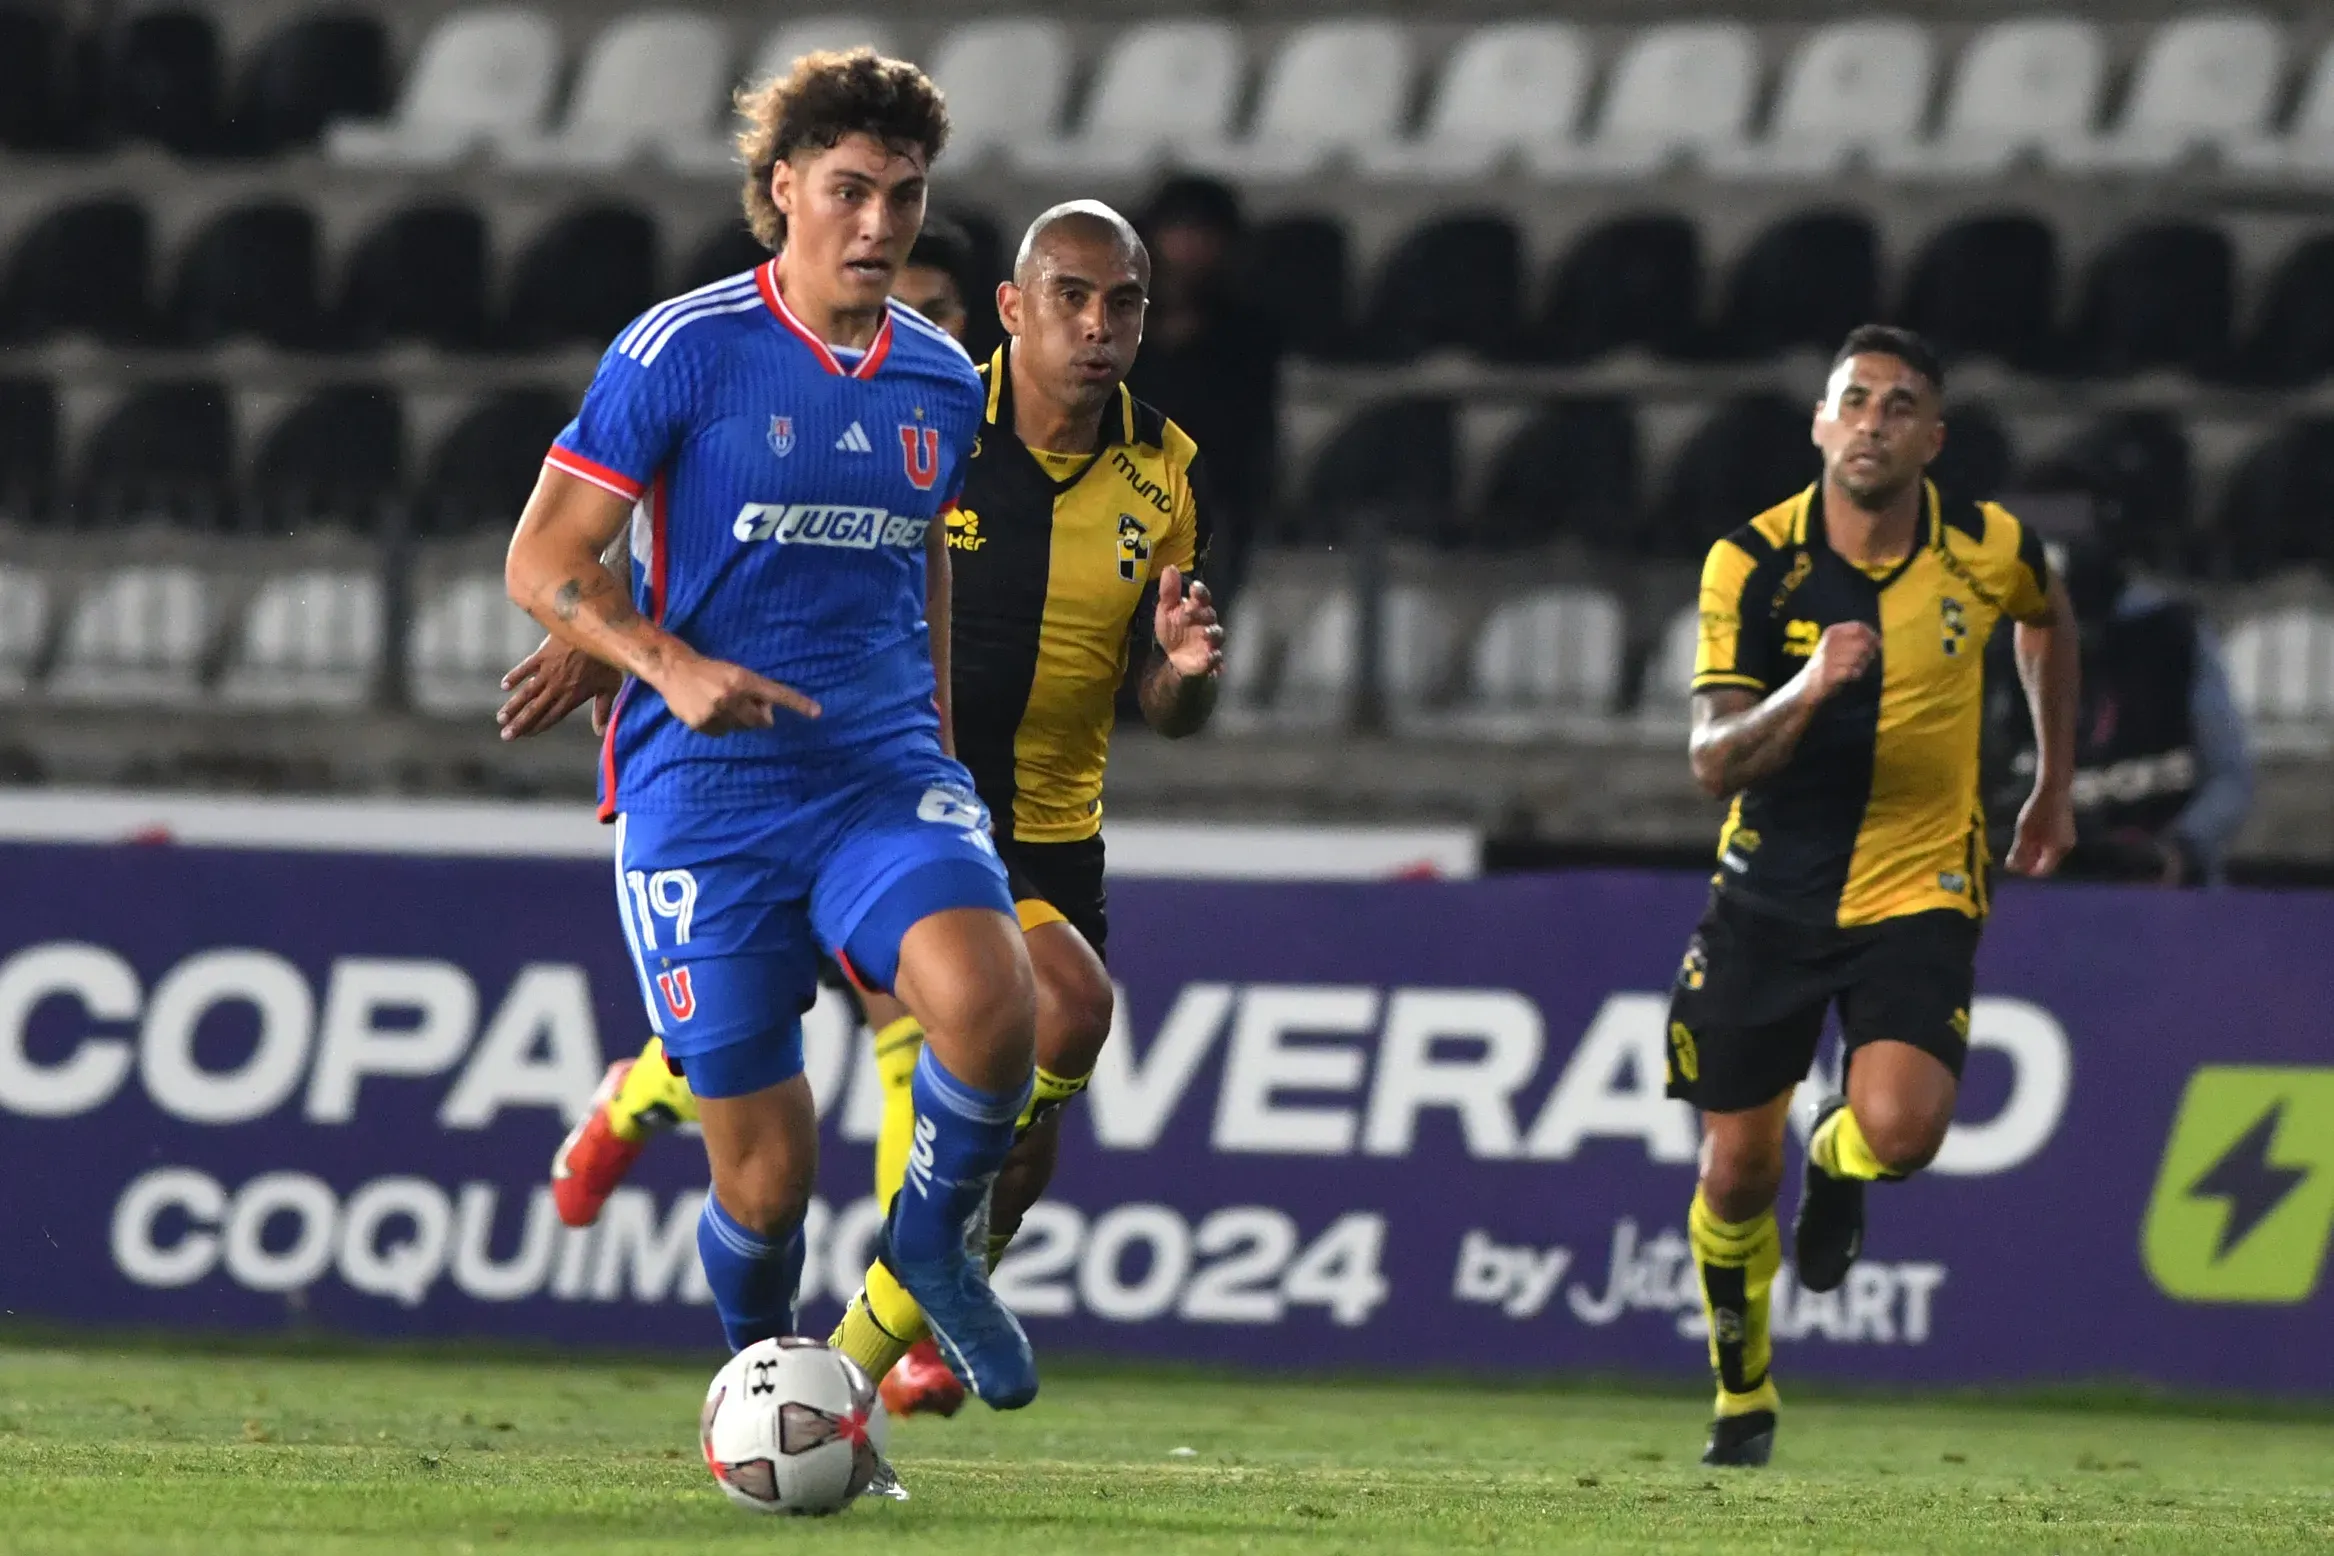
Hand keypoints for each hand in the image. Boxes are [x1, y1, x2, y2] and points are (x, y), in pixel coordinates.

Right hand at [498, 636, 624, 739]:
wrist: (600, 632)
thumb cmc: (608, 661)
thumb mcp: (610, 688)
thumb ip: (602, 711)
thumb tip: (600, 733)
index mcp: (572, 697)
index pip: (551, 717)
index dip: (538, 727)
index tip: (525, 735)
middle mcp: (557, 687)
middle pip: (535, 709)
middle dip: (519, 724)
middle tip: (505, 736)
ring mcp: (548, 671)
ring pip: (526, 692)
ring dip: (513, 706)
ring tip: (501, 718)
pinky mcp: (543, 654)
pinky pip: (525, 667)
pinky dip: (514, 676)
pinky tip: (504, 686)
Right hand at [654, 651, 820, 734]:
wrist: (675, 670)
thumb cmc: (712, 670)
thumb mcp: (736, 673)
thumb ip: (753, 691)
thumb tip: (768, 715)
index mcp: (743, 680)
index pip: (776, 693)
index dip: (797, 704)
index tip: (817, 713)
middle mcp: (731, 697)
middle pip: (760, 721)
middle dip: (759, 716)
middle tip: (749, 706)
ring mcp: (715, 712)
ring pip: (741, 729)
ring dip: (739, 721)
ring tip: (722, 705)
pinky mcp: (702, 724)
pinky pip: (723, 733)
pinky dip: (721, 726)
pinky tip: (709, 712)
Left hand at [1153, 564, 1223, 680]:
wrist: (1174, 659)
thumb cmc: (1174, 630)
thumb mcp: (1167, 610)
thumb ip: (1169, 591)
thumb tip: (1170, 567)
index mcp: (1197, 609)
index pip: (1202, 597)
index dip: (1200, 592)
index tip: (1194, 587)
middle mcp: (1207, 623)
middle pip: (1210, 615)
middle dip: (1202, 612)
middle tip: (1190, 611)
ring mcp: (1210, 641)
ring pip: (1217, 635)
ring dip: (1213, 633)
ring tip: (1206, 633)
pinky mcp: (1210, 659)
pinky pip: (1215, 658)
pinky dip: (1214, 658)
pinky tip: (1209, 657)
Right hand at [1798, 622, 1879, 702]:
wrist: (1806, 686)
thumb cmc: (1828, 664)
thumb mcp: (1836, 645)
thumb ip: (1855, 639)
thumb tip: (1879, 640)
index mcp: (1831, 632)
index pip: (1859, 627)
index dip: (1872, 635)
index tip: (1878, 645)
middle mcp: (1829, 642)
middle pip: (1862, 643)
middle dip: (1869, 653)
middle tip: (1864, 662)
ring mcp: (1828, 658)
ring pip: (1860, 657)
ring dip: (1862, 665)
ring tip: (1855, 670)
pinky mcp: (1830, 673)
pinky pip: (1854, 671)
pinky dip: (1856, 674)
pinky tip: (1850, 677)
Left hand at [2007, 783, 2075, 877]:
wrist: (2054, 788)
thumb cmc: (2038, 811)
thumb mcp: (2024, 833)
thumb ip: (2019, 852)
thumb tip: (2011, 868)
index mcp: (2057, 850)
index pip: (2042, 871)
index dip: (2026, 871)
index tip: (2012, 865)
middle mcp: (2066, 847)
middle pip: (2045, 862)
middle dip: (2029, 861)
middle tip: (2012, 855)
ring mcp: (2068, 838)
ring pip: (2048, 852)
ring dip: (2034, 851)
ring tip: (2021, 839)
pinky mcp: (2066, 829)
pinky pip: (2052, 842)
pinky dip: (2040, 842)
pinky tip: (2029, 831)